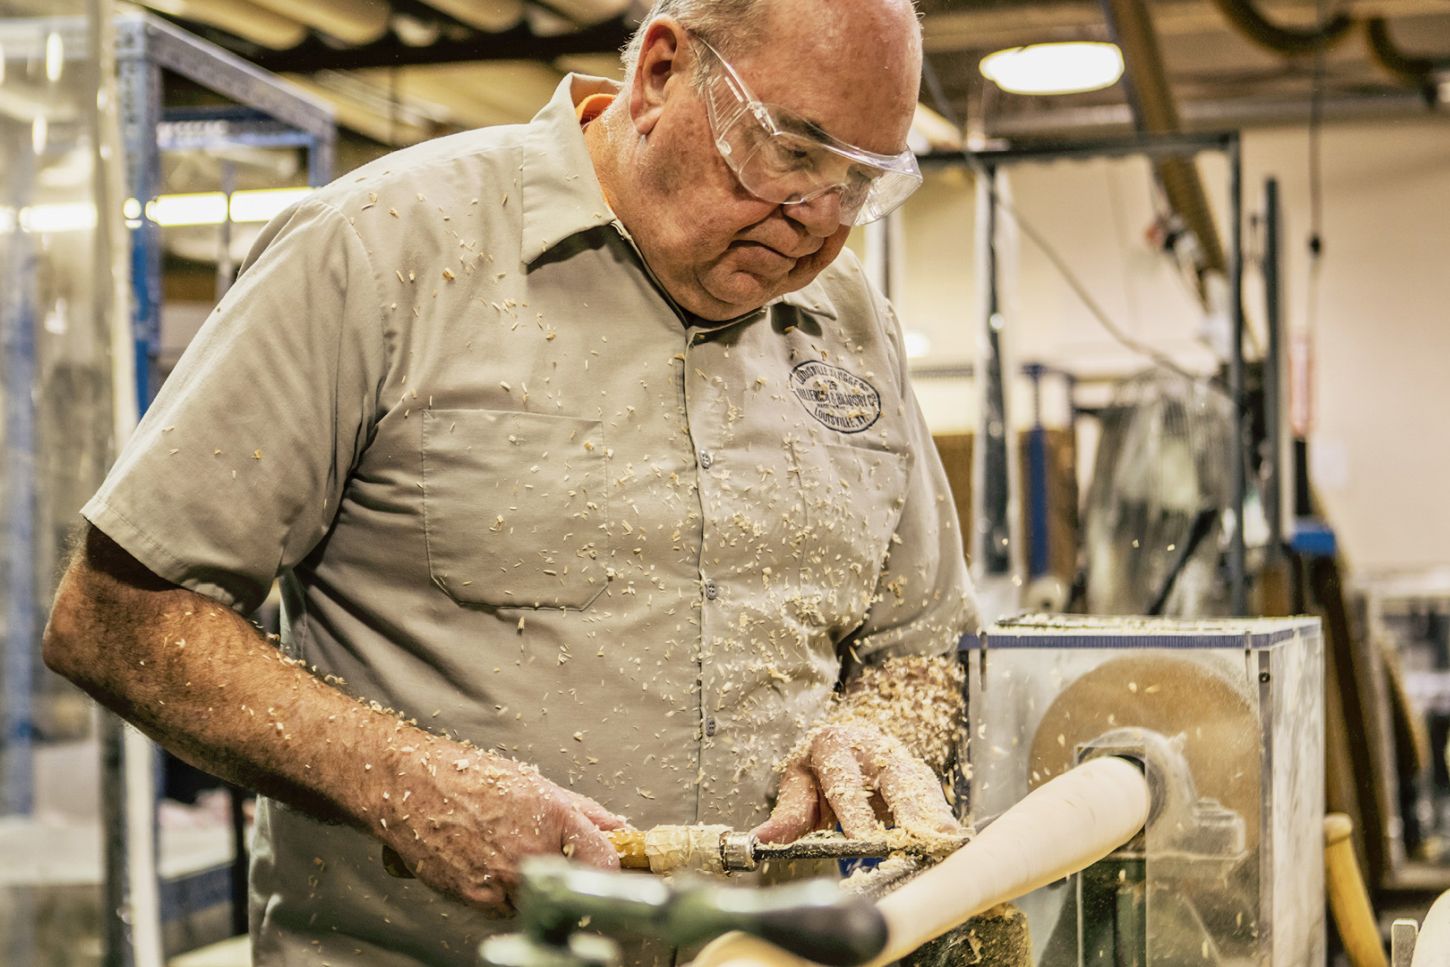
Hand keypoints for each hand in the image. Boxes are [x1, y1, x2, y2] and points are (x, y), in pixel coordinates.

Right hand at [374, 746, 626, 915]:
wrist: (409, 788)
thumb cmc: (467, 777)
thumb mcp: (534, 783)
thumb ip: (583, 810)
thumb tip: (618, 827)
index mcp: (554, 816)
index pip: (604, 861)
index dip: (611, 868)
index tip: (609, 870)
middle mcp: (531, 850)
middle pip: (573, 887)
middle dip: (570, 880)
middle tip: (558, 866)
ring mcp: (503, 878)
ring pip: (537, 901)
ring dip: (534, 889)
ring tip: (511, 857)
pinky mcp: (476, 896)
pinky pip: (504, 907)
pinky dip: (504, 894)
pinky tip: (489, 866)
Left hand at [751, 722, 960, 843]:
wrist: (845, 746)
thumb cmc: (819, 769)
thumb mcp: (798, 785)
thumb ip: (787, 815)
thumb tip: (760, 840)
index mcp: (834, 744)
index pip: (844, 778)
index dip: (854, 810)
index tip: (862, 839)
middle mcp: (872, 746)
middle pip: (894, 775)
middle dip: (908, 806)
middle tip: (917, 836)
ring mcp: (900, 758)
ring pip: (920, 785)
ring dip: (933, 814)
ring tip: (944, 841)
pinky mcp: (920, 776)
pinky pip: (934, 796)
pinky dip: (942, 818)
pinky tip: (950, 842)